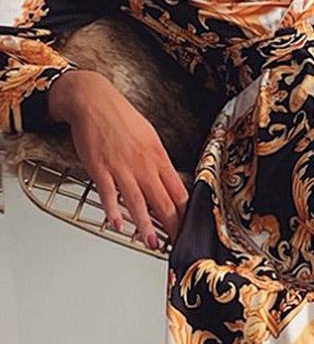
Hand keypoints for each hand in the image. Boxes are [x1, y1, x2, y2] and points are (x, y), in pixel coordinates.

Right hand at [48, 70, 188, 247]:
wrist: (94, 101)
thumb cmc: (121, 118)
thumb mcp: (150, 137)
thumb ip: (158, 161)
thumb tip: (169, 180)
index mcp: (158, 157)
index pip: (178, 191)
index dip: (185, 212)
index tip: (189, 227)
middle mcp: (143, 165)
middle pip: (162, 201)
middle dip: (171, 225)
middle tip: (177, 243)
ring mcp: (121, 168)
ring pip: (137, 202)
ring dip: (145, 226)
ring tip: (151, 243)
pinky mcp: (100, 169)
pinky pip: (108, 194)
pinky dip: (113, 211)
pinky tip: (117, 225)